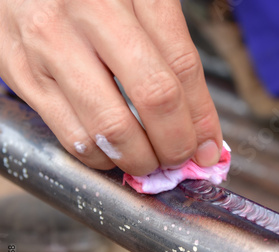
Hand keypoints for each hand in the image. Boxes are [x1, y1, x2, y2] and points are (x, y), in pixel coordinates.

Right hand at [0, 0, 221, 174]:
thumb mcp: (139, 1)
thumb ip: (171, 52)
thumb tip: (200, 126)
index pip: (183, 66)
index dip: (202, 117)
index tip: (209, 147)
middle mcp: (89, 11)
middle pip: (155, 97)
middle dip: (176, 143)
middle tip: (181, 158)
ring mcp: (50, 41)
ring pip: (111, 127)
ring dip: (140, 158)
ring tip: (149, 160)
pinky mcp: (19, 70)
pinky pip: (71, 135)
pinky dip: (101, 157)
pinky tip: (112, 151)